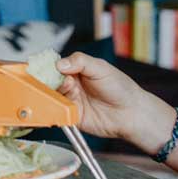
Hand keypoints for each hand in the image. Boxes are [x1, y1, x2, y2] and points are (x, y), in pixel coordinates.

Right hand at [54, 53, 175, 153]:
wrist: (131, 113)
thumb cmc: (120, 88)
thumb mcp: (101, 67)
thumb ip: (80, 61)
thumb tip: (60, 64)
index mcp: (77, 71)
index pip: (56, 66)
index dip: (49, 66)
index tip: (46, 66)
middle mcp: (71, 85)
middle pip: (50, 82)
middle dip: (50, 80)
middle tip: (60, 78)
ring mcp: (71, 101)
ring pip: (52, 96)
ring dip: (56, 92)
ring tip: (69, 88)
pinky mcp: (72, 117)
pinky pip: (59, 113)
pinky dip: (57, 109)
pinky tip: (64, 104)